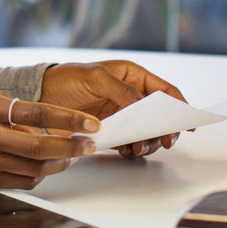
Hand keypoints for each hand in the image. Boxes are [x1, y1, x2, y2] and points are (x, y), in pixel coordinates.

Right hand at [0, 90, 100, 188]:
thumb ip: (17, 110)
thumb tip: (49, 125)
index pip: (37, 113)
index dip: (69, 119)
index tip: (91, 123)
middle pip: (39, 147)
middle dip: (72, 147)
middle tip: (90, 143)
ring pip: (35, 168)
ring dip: (60, 163)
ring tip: (72, 154)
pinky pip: (23, 182)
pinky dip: (41, 175)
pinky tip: (48, 166)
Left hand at [40, 60, 186, 159]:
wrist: (40, 95)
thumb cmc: (67, 78)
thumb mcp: (95, 77)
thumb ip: (121, 91)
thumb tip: (143, 107)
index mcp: (132, 76)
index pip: (164, 90)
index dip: (179, 106)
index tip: (186, 123)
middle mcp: (130, 96)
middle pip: (159, 116)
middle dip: (163, 130)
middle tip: (162, 142)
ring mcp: (121, 115)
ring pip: (146, 132)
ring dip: (147, 142)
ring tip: (137, 148)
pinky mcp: (109, 130)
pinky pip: (128, 143)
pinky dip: (131, 149)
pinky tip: (125, 151)